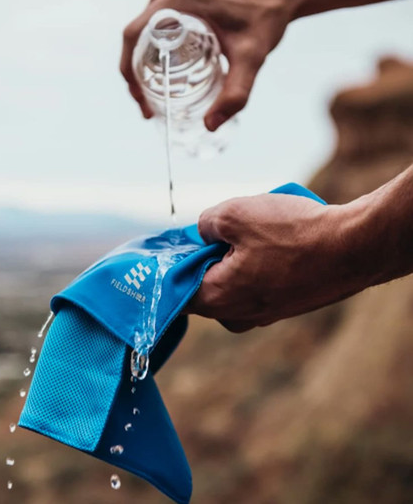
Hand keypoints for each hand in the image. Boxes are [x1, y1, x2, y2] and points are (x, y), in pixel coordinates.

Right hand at [120, 0, 295, 129]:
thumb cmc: (268, 12)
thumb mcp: (252, 57)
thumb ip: (235, 94)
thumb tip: (210, 125)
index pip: (133, 37)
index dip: (129, 73)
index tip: (142, 101)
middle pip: (136, 35)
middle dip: (137, 73)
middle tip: (149, 103)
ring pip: (146, 28)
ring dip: (145, 59)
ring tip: (157, 90)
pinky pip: (158, 19)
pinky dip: (156, 44)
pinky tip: (169, 66)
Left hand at [186, 192, 369, 331]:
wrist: (355, 248)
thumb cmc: (294, 233)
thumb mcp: (235, 213)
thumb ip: (205, 223)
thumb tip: (203, 232)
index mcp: (217, 299)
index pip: (175, 288)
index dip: (173, 263)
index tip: (176, 244)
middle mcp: (237, 315)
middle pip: (204, 283)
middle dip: (207, 255)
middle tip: (221, 229)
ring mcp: (263, 314)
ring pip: (231, 281)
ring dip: (234, 256)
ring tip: (255, 232)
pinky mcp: (283, 305)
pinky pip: (255, 283)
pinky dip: (256, 263)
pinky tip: (274, 242)